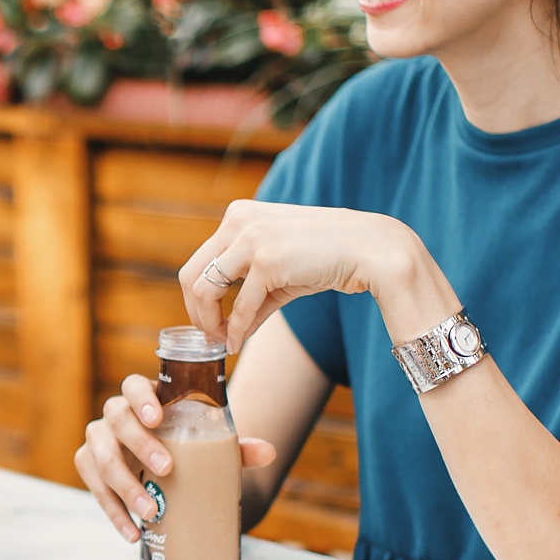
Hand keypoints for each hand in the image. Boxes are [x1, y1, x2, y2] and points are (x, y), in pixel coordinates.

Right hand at [75, 374, 275, 543]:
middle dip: (139, 445)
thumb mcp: (211, 446)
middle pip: (116, 420)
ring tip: (151, 512)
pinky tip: (133, 532)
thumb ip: (237, 448)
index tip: (157, 418)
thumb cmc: (187, 448)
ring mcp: (98, 440)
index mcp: (144, 398)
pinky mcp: (88, 466)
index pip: (132, 385)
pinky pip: (93, 487)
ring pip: (99, 457)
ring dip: (124, 486)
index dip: (140, 398)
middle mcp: (115, 414)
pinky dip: (113, 512)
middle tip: (166, 469)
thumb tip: (269, 453)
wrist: (163, 468)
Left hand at [179, 201, 405, 353]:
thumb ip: (252, 298)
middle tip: (210, 337)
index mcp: (238, 217)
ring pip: (204, 289)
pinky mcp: (267, 260)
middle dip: (196, 313)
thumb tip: (228, 334)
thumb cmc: (326, 257)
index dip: (197, 300)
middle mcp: (238, 222)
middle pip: (190, 276)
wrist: (368, 248)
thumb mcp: (280, 274)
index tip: (210, 324)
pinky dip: (236, 330)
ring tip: (222, 341)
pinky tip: (238, 343)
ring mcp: (250, 238)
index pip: (199, 262)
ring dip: (209, 323)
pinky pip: (240, 306)